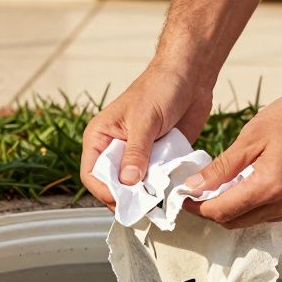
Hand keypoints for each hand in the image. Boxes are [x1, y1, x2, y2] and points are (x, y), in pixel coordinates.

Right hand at [79, 62, 214, 207]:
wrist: (189, 77)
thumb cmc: (160, 88)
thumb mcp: (144, 120)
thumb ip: (136, 151)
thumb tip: (128, 181)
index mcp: (100, 136)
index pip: (91, 174)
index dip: (104, 191)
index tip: (125, 200)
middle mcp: (115, 149)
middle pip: (112, 185)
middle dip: (128, 197)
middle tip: (145, 204)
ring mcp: (136, 155)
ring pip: (135, 187)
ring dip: (147, 194)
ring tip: (160, 198)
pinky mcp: (156, 158)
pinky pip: (155, 181)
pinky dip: (162, 187)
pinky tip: (171, 188)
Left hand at [182, 80, 281, 228]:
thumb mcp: (251, 136)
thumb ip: (221, 167)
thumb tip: (194, 187)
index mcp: (270, 187)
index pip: (221, 211)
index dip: (196, 206)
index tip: (182, 195)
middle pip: (234, 222)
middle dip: (211, 209)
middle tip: (197, 189)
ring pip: (250, 221)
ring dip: (232, 208)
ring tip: (221, 183)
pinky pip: (268, 214)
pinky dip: (251, 205)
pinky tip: (245, 183)